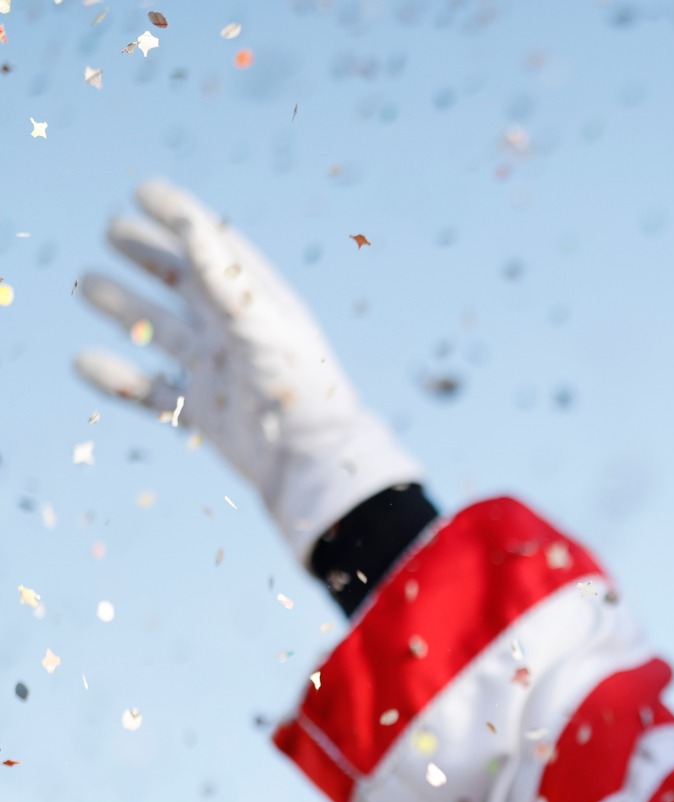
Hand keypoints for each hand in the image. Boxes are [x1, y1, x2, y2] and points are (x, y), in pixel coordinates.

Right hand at [75, 180, 423, 564]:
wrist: (312, 464)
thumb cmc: (300, 388)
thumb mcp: (261, 322)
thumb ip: (223, 274)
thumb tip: (189, 220)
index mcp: (259, 304)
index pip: (217, 250)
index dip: (182, 218)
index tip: (143, 189)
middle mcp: (237, 334)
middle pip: (186, 284)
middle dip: (150, 256)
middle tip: (111, 228)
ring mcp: (219, 372)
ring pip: (162, 331)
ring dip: (126, 308)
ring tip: (88, 283)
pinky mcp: (205, 411)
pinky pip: (152, 391)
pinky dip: (119, 378)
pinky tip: (84, 362)